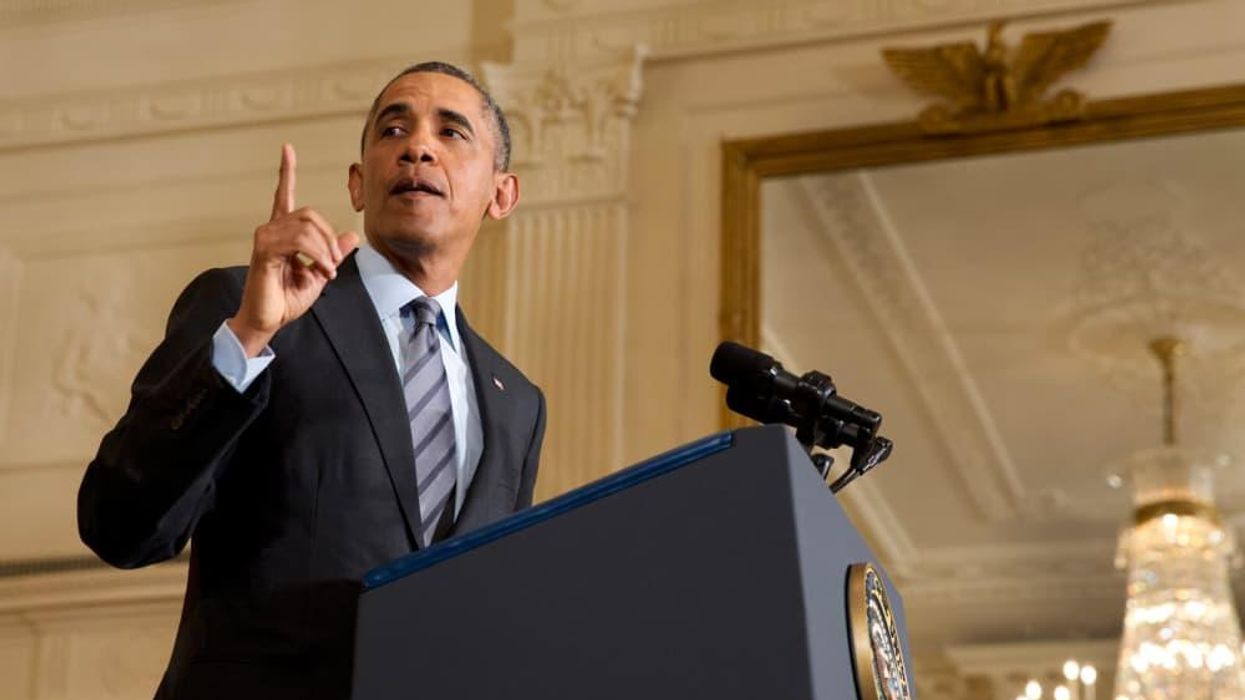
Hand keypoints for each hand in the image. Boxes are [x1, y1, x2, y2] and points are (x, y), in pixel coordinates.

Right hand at [228, 144, 359, 356]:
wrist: (268, 320)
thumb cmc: (287, 299)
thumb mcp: (319, 274)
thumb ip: (333, 254)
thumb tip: (351, 236)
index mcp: (283, 232)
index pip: (284, 195)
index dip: (286, 172)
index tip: (287, 148)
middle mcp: (271, 229)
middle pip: (309, 214)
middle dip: (329, 238)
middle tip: (333, 264)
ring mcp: (265, 238)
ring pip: (307, 227)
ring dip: (325, 251)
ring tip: (327, 271)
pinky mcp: (264, 251)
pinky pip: (299, 241)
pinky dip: (317, 256)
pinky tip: (320, 271)